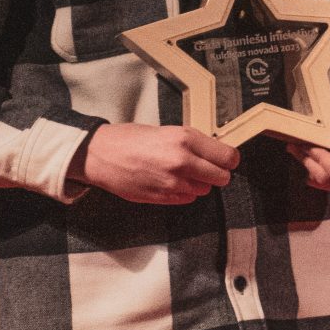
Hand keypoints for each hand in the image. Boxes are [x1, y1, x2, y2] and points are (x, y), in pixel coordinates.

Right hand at [76, 123, 239, 204]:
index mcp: (185, 139)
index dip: (230, 160)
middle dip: (218, 174)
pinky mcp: (161, 197)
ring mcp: (171, 183)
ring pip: (204, 190)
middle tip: (208, 168)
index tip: (227, 160)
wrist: (99, 154)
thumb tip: (215, 153)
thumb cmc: (130, 139)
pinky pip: (187, 199)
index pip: (228, 156)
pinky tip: (169, 182)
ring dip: (199, 184)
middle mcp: (181, 162)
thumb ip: (193, 143)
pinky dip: (184, 193)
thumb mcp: (168, 131)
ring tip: (181, 173)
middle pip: (222, 177)